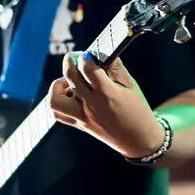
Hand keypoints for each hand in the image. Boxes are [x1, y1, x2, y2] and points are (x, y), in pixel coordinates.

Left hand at [48, 52, 163, 158]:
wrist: (138, 140)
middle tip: (77, 59)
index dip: (86, 56)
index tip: (89, 55)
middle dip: (70, 61)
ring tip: (70, 81)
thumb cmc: (138, 112)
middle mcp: (91, 105)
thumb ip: (116, 68)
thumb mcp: (131, 86)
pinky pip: (58, 113)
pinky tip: (70, 95)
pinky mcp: (80, 124)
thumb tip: (102, 53)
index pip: (87, 68)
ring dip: (58, 85)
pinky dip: (59, 101)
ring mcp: (82, 116)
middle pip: (70, 76)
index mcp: (107, 93)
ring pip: (56, 99)